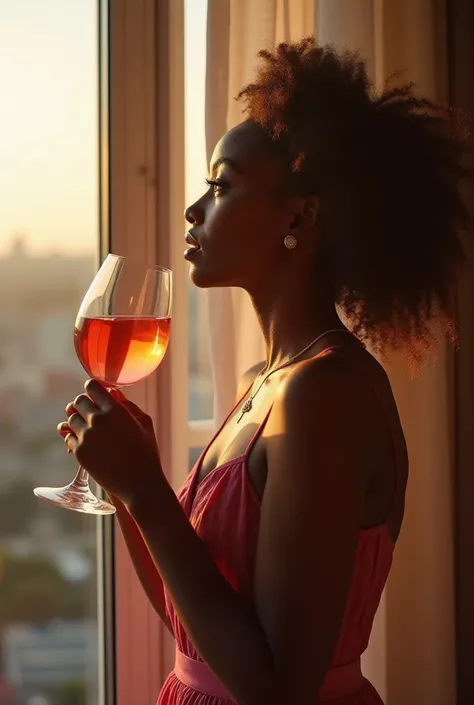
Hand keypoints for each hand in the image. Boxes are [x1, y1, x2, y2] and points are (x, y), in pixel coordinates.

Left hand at [57, 380, 162, 506]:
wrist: (139, 483)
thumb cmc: (146, 452)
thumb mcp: (144, 423)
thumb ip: (128, 405)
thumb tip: (113, 393)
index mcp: (115, 410)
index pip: (91, 387)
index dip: (93, 388)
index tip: (96, 394)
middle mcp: (97, 420)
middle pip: (78, 401)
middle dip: (85, 404)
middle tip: (92, 412)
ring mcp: (86, 437)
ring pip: (71, 419)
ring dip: (79, 420)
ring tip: (89, 428)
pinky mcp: (79, 453)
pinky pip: (68, 438)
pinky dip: (75, 437)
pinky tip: (86, 441)